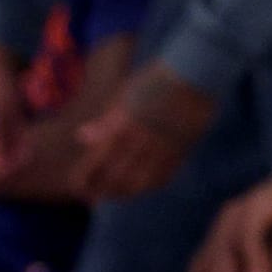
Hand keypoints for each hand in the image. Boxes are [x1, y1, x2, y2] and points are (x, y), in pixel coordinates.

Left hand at [75, 61, 215, 201]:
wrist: (195, 73)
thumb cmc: (154, 79)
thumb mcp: (122, 95)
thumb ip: (104, 121)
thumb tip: (82, 137)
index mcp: (120, 126)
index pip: (94, 163)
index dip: (83, 179)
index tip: (76, 187)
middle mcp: (139, 141)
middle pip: (115, 179)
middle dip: (101, 192)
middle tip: (93, 198)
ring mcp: (161, 148)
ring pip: (139, 183)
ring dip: (124, 193)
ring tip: (116, 194)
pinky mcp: (181, 151)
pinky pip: (163, 177)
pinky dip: (149, 185)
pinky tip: (143, 186)